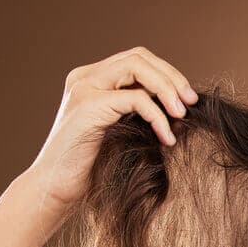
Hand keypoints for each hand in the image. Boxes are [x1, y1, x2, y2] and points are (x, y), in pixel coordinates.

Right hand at [25, 46, 200, 211]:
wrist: (55, 189)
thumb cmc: (92, 168)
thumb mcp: (120, 131)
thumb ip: (138, 112)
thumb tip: (181, 106)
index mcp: (91, 79)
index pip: (137, 59)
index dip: (167, 73)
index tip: (189, 99)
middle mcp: (85, 77)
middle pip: (139, 56)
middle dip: (171, 77)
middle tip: (192, 102)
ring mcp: (84, 87)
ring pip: (137, 67)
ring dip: (167, 89)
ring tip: (182, 115)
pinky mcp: (88, 105)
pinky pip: (136, 98)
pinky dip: (157, 116)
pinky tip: (166, 137)